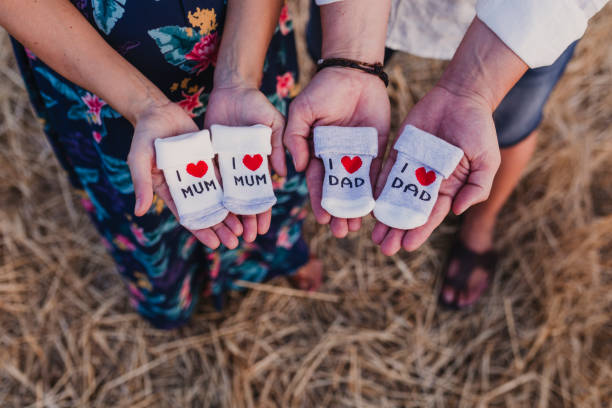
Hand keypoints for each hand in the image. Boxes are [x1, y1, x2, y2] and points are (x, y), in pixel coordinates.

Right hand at [128, 101, 242, 248]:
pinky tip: (245, 202)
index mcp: (168, 190)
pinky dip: (232, 190)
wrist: (157, 110)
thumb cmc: (143, 136)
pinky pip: (222, 178)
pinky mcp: (207, 160)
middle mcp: (185, 186)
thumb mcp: (139, 160)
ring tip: (242, 228)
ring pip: (216, 198)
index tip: (214, 244)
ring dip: (229, 214)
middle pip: (205, 211)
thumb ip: (142, 184)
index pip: (187, 216)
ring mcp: (197, 173)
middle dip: (219, 227)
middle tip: (234, 242)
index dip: (201, 230)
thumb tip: (139, 212)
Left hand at [204, 84, 285, 241]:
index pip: (262, 192)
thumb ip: (278, 145)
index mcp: (261, 163)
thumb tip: (282, 173)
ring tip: (230, 234)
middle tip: (246, 239)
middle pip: (244, 199)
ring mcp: (226, 164)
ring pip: (227, 195)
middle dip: (246, 219)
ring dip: (229, 214)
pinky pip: (209, 180)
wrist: (231, 90)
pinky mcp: (209, 157)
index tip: (263, 228)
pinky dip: (211, 196)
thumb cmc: (256, 104)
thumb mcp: (273, 122)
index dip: (263, 210)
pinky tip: (210, 212)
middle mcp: (243, 168)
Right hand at [284, 67, 389, 236]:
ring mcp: (357, 154)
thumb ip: (294, 138)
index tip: (324, 220)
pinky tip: (376, 206)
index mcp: (317, 151)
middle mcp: (337, 157)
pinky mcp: (376, 147)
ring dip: (357, 207)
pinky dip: (376, 190)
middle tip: (343, 232)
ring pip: (358, 187)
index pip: (318, 182)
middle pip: (338, 190)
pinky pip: (377, 172)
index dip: (320, 201)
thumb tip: (297, 169)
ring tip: (357, 227)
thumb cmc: (322, 90)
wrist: (353, 72)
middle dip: (339, 211)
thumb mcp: (300, 111)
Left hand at [372, 85, 500, 254]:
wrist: (462, 96)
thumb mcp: (487, 160)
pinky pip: (386, 173)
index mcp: (448, 187)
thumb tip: (458, 211)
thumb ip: (477, 187)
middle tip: (384, 248)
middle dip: (398, 230)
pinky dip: (377, 190)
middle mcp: (428, 181)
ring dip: (385, 216)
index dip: (419, 231)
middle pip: (410, 211)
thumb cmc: (479, 128)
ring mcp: (412, 167)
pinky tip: (369, 205)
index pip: (431, 215)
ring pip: (394, 197)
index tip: (407, 246)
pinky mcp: (400, 152)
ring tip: (374, 235)